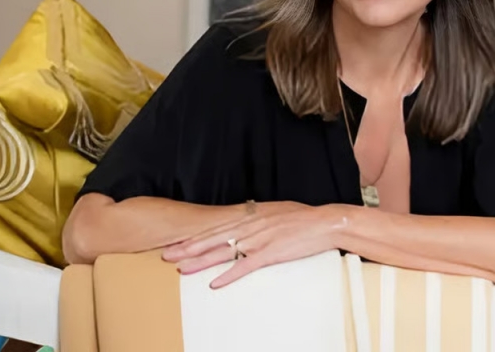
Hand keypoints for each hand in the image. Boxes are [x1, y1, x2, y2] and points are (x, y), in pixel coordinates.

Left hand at [162, 202, 343, 287]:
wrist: (325, 222)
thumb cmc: (304, 218)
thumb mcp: (277, 211)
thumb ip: (259, 217)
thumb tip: (247, 218)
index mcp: (252, 216)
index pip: (218, 227)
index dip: (197, 236)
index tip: (179, 242)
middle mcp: (251, 226)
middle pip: (214, 238)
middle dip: (190, 247)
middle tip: (169, 255)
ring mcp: (259, 239)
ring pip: (224, 251)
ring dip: (202, 260)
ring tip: (183, 268)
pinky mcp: (270, 253)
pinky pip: (245, 266)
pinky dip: (229, 275)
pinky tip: (216, 283)